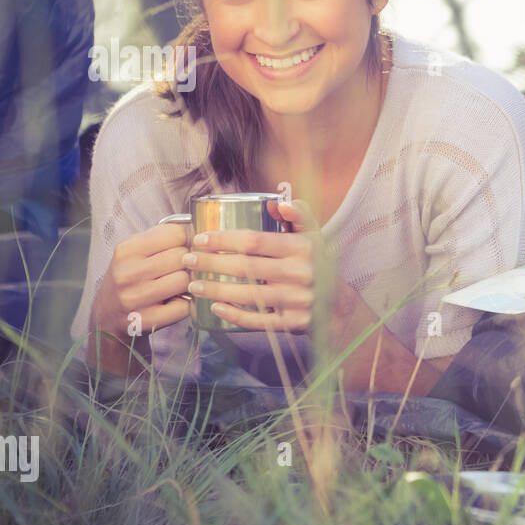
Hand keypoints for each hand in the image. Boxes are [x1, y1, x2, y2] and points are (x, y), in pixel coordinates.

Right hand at [93, 222, 192, 335]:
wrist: (108, 314)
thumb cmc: (130, 277)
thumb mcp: (135, 251)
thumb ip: (162, 237)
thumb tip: (198, 229)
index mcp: (126, 250)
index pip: (174, 234)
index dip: (185, 239)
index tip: (183, 246)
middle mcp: (127, 273)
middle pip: (182, 257)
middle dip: (189, 262)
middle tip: (183, 268)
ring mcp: (135, 298)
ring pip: (184, 280)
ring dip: (188, 283)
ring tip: (179, 285)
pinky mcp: (147, 320)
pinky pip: (184, 306)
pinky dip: (185, 304)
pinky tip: (175, 302)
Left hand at [182, 199, 318, 332]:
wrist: (337, 305)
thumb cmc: (316, 266)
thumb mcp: (314, 237)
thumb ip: (298, 216)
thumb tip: (278, 202)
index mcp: (303, 248)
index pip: (256, 241)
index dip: (224, 239)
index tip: (200, 239)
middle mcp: (302, 273)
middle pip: (247, 267)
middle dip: (212, 263)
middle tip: (188, 260)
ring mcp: (298, 300)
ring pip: (249, 295)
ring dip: (216, 290)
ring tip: (193, 284)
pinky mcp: (294, 323)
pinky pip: (259, 320)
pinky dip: (235, 315)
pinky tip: (215, 309)